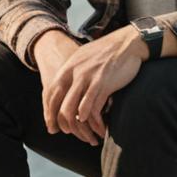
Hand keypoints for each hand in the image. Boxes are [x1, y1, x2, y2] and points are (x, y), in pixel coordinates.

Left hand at [42, 26, 147, 145]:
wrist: (127, 42)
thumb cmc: (107, 52)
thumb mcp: (83, 57)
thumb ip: (73, 72)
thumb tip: (65, 86)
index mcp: (68, 67)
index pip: (51, 94)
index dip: (49, 112)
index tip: (51, 125)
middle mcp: (74, 73)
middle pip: (60, 105)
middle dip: (61, 123)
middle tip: (67, 133)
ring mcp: (88, 78)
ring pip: (73, 110)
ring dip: (79, 127)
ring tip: (86, 135)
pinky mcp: (102, 84)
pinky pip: (92, 109)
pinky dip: (94, 122)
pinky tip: (100, 129)